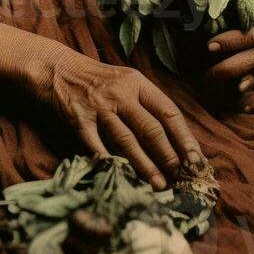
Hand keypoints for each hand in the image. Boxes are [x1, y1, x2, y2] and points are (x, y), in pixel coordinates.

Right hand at [36, 45, 203, 190]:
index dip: (184, 137)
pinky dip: (109, 163)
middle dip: (169, 156)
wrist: (58, 68)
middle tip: (181, 179)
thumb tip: (174, 136)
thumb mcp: (126, 80)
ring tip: (159, 185)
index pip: (168, 111)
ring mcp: (99, 106)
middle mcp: (121, 93)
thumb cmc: (98, 79)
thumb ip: (146, 103)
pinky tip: (121, 178)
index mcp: (137, 82)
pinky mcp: (79, 119)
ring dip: (145, 166)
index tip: (195, 159)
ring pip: (127, 140)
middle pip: (151, 128)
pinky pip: (97, 146)